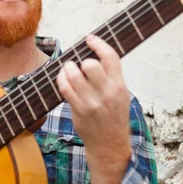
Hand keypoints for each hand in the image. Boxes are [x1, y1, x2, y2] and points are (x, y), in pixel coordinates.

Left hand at [56, 34, 131, 183]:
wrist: (109, 144)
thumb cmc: (114, 117)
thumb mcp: (121, 95)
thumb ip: (112, 77)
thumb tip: (96, 55)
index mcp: (119, 86)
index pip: (110, 57)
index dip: (98, 44)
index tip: (90, 39)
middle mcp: (106, 93)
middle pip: (90, 64)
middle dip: (82, 61)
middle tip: (79, 65)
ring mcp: (91, 102)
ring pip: (74, 74)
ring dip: (68, 68)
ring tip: (68, 69)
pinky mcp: (78, 110)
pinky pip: (65, 88)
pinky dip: (61, 79)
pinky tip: (62, 78)